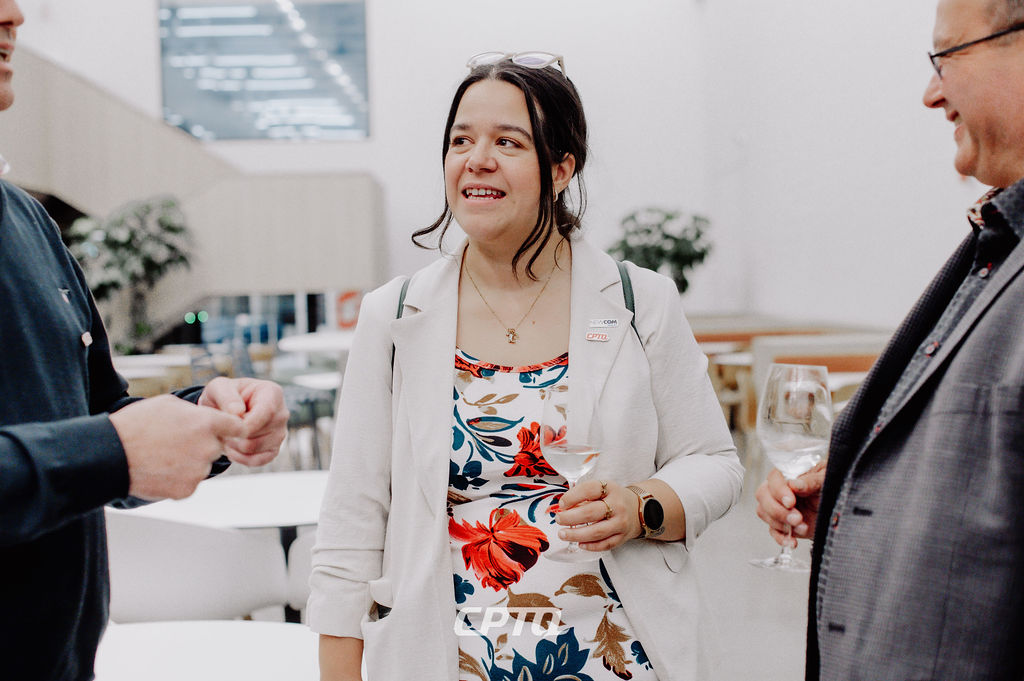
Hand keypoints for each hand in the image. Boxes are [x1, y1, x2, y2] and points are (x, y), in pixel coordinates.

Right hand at [111, 395, 246, 499]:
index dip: (234, 428)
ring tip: (162, 455)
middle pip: (217, 447)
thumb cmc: (136, 425)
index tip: (231, 431)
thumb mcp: (168, 404)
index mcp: (207, 423)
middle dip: (203, 444)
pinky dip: (178, 478)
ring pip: (202, 465)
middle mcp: (208, 448)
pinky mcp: (187, 489)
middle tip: (177, 442)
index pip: (239, 427)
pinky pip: (189, 482)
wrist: (110, 455)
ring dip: (189, 462)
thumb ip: (196, 413)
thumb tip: (208, 417)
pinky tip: (159, 469)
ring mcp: (198, 471)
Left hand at [198, 377, 287, 467]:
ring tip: (225, 435)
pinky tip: (231, 448)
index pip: (266, 413)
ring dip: (234, 446)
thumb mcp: (219, 388)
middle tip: (222, 428)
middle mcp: (282, 414)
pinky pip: (258, 461)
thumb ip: (227, 396)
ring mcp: (280, 433)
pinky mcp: (274, 449)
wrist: (226, 410)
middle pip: (257, 433)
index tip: (227, 424)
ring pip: (254, 448)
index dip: (244, 424)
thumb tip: (238, 413)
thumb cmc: (225, 396)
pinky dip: (240, 458)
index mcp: (273, 393)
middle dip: (234, 434)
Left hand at [555, 479, 639, 550]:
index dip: (572, 497)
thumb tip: (564, 507)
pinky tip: (579, 543)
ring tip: (563, 534)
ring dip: (576, 534)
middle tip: (559, 519)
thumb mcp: (602, 489)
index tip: (561, 504)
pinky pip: (604, 544)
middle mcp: (617, 505)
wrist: (639, 509)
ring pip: (596, 532)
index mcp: (610, 489)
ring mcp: (621, 522)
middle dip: (570, 518)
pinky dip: (590, 546)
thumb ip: (584, 496)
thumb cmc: (614, 498)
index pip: (589, 490)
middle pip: (591, 513)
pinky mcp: (622, 537)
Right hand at [754, 461, 825, 546]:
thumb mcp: (825, 479)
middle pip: (763, 496)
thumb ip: (811, 481)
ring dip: (781, 523)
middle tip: (796, 518)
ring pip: (764, 513)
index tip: (791, 502)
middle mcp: (780, 489)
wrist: (840, 507)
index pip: (774, 479)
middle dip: (778, 510)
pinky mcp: (783, 523)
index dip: (779, 491)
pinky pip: (773, 530)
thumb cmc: (831, 486)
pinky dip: (781, 538)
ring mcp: (779, 506)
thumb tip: (795, 484)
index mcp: (788, 474)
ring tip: (802, 527)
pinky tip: (792, 541)